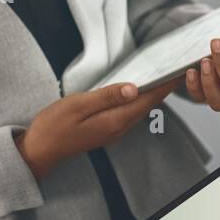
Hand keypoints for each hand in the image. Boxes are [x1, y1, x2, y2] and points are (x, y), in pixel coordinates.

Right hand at [16, 80, 180, 179]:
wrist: (39, 150)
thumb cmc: (54, 126)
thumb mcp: (78, 105)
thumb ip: (107, 96)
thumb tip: (134, 88)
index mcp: (115, 121)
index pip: (148, 100)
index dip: (166, 85)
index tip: (180, 71)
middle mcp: (119, 128)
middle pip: (148, 105)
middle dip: (164, 88)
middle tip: (178, 69)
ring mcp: (113, 130)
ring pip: (141, 109)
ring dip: (154, 94)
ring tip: (165, 76)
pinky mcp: (106, 129)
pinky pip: (130, 112)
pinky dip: (140, 100)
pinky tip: (140, 90)